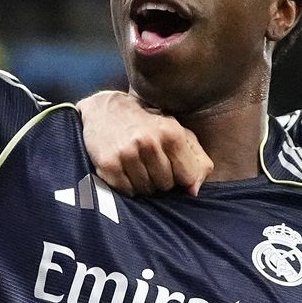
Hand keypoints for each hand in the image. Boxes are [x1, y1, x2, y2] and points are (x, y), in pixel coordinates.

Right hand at [77, 90, 211, 195]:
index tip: (172, 165)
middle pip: (166, 185)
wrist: (103, 111)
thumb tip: (194, 191)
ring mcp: (127, 154)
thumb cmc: (147, 124)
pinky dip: (127, 185)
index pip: (188, 176)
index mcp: (172, 133)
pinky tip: (124, 168)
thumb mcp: (177, 131)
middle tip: (150, 161)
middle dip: (160, 178)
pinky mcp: (109, 165)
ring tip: (136, 163)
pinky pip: (128, 191)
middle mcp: (150, 143)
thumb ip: (197, 160)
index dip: (181, 176)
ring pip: (146, 190)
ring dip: (143, 182)